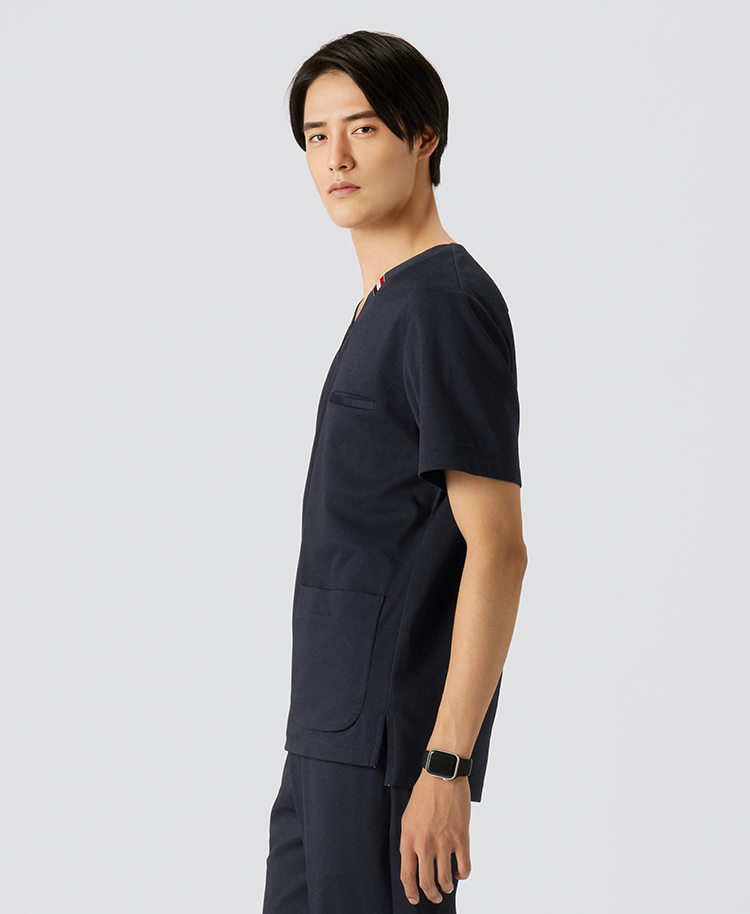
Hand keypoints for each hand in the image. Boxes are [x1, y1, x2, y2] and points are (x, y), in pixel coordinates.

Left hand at [399, 769, 471, 904]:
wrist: (442, 776)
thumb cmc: (424, 794)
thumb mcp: (407, 818)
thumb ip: (409, 841)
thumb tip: (413, 861)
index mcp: (408, 839)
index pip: (407, 875)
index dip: (411, 892)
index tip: (414, 898)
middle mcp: (424, 844)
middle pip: (426, 882)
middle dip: (431, 895)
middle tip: (435, 897)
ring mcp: (443, 843)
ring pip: (445, 879)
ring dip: (447, 888)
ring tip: (448, 887)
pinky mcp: (461, 838)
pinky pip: (464, 867)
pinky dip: (462, 875)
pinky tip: (459, 873)